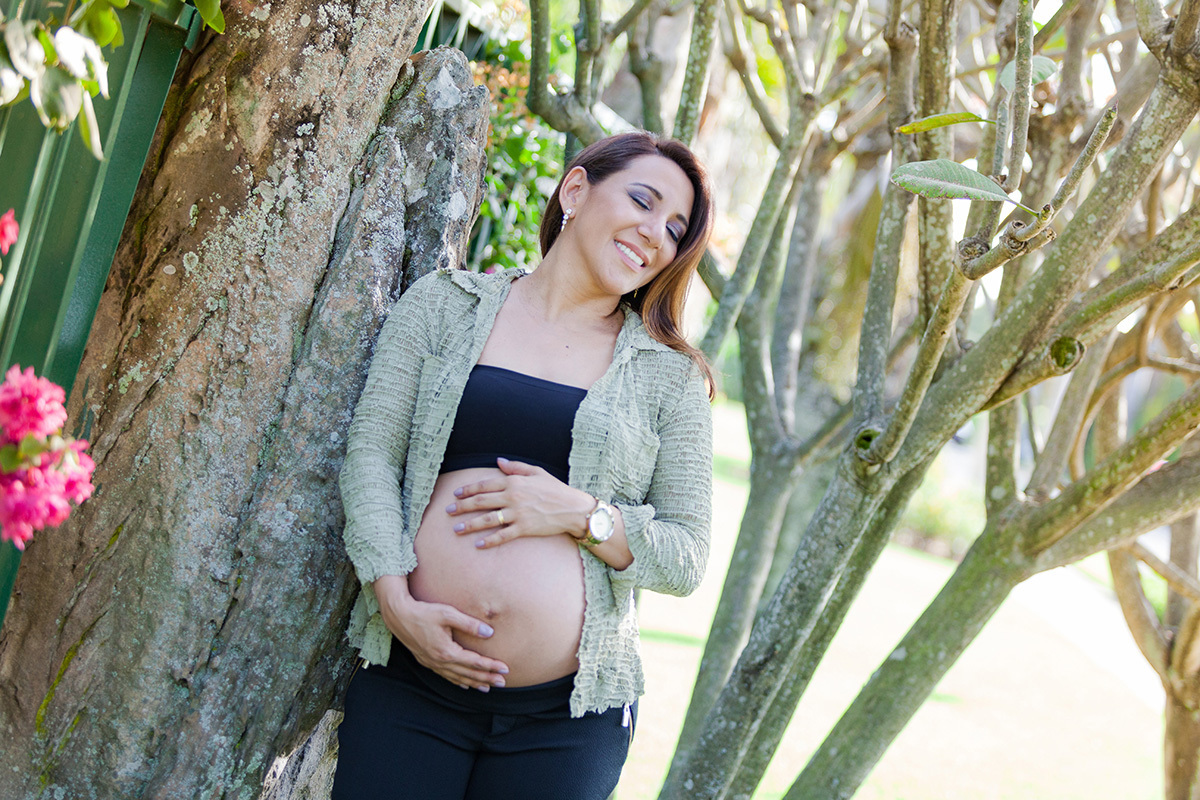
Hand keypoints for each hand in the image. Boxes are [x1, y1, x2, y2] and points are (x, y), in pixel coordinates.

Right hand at [373, 575, 508, 690]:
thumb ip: (469, 624)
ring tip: (487, 687)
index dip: (491, 666)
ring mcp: (432, 664)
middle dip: (486, 678)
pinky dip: (458, 681)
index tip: (505, 669)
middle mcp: (440, 662)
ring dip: (474, 682)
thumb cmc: (424, 612)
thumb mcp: (448, 614)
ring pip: (457, 678)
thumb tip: (489, 633)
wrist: (399, 616)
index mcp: (446, 651)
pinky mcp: (427, 662)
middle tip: (502, 683)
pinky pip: (446, 676)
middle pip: (468, 674)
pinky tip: (464, 684)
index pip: (474, 662)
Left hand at [446, 457, 593, 548]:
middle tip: (447, 511)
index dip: (468, 489)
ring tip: (456, 529)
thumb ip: (516, 467)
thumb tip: (498, 462)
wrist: (573, 508)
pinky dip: (489, 540)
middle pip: (481, 502)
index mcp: (514, 482)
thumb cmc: (555, 489)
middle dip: (462, 506)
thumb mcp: (537, 472)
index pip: (485, 485)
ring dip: (470, 524)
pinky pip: (502, 535)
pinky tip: (477, 544)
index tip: (456, 494)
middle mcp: (513, 497)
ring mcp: (518, 514)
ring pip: (487, 520)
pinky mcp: (524, 528)